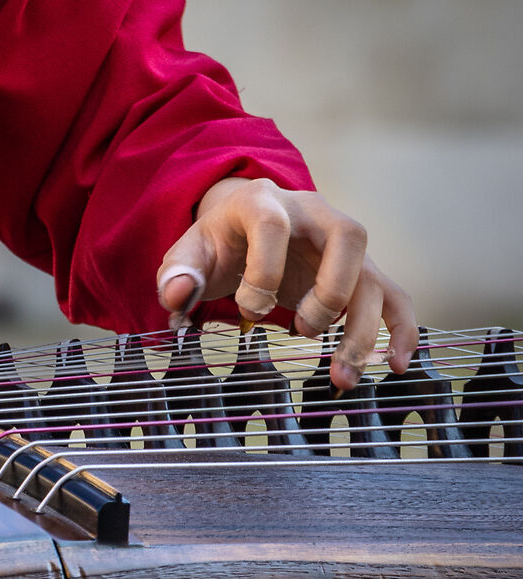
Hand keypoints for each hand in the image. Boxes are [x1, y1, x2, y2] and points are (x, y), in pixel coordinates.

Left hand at [155, 177, 416, 389]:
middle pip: (347, 237)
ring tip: (341, 376)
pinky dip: (401, 329)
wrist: (245, 229)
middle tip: (301, 331)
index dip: (262, 271)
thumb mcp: (190, 253)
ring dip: (362, 329)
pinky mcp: (362, 271)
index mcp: (264, 202)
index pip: (274, 224)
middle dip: (328, 291)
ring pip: (372, 275)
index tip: (248, 309)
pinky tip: (396, 363)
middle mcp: (314, 214)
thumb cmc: (220, 243)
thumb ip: (178, 273)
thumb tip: (177, 296)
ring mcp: (342, 244)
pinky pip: (395, 296)